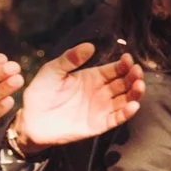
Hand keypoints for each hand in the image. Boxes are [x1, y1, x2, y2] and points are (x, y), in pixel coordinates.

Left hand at [11, 43, 144, 151]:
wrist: (31, 120)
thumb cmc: (41, 93)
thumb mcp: (52, 71)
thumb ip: (70, 59)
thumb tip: (90, 45)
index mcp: (93, 77)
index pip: (115, 69)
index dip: (124, 64)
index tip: (128, 59)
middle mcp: (102, 92)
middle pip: (125, 83)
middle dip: (133, 76)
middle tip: (137, 71)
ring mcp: (102, 108)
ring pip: (126, 99)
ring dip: (135, 93)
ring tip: (139, 85)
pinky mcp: (100, 124)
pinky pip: (117, 118)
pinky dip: (127, 113)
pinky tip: (133, 105)